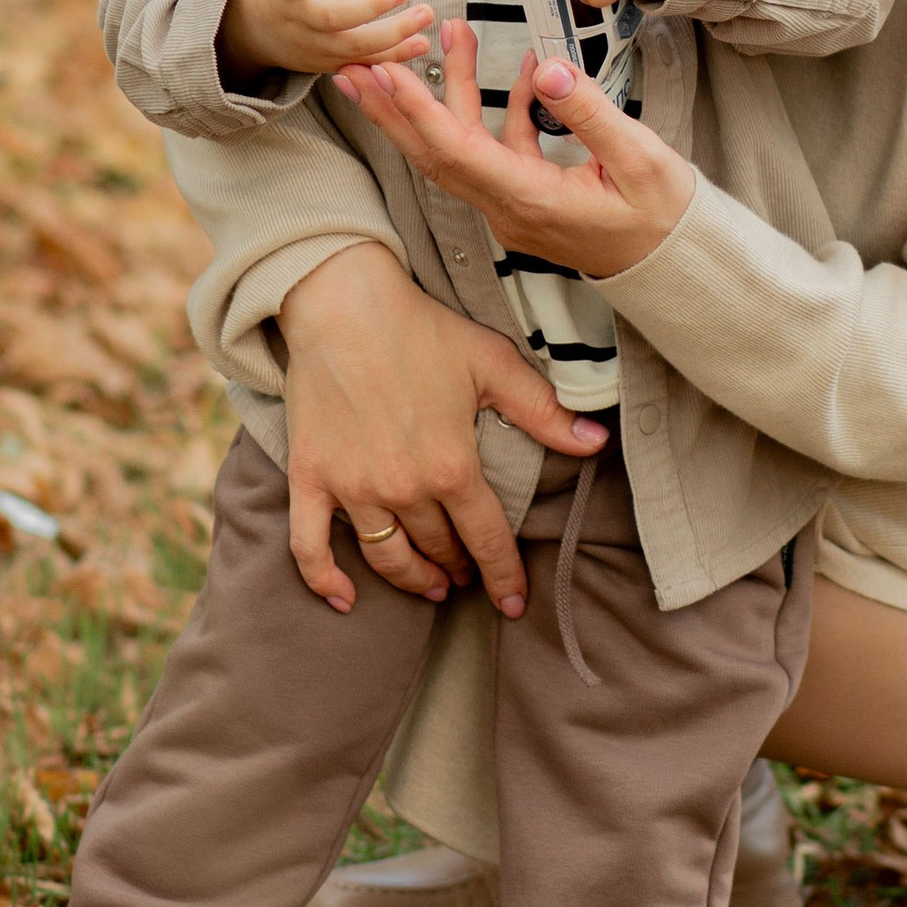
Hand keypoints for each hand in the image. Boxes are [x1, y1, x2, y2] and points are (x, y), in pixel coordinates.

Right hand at [219, 0, 433, 84]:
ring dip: (393, 35)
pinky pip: (364, 64)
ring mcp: (314, 47)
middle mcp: (299, 20)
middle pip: (333, 19)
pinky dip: (394, 57)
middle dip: (369, 7)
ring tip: (425, 14)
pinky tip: (422, 44)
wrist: (252, 27)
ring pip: (354, 47)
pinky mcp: (329, 64)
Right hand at [277, 239, 605, 618]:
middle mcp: (404, 487)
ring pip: (388, 557)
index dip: (504, 577)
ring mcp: (353, 487)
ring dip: (414, 578)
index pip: (488, 541)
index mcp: (452, 466)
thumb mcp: (492, 364)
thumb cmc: (421, 329)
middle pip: (439, 549)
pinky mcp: (311, 478)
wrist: (342, 303)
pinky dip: (325, 580)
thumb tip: (596, 442)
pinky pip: (310, 547)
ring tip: (430, 584)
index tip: (514, 604)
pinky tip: (345, 600)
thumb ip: (545, 411)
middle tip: (467, 574)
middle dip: (459, 568)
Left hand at [338, 22, 697, 282]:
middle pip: (434, 154)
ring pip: (461, 146)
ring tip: (445, 34)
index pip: (457, 153)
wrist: (675, 265)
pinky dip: (500, 108)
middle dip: (392, 108)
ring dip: (446, 93)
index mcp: (530, 200)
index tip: (387, 73)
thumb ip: (590, 114)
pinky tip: (524, 71)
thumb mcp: (640, 160)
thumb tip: (547, 70)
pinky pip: (498, 148)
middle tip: (356, 63)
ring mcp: (513, 204)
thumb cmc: (662, 217)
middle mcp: (508, 207)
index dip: (417, 111)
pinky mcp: (526, 195)